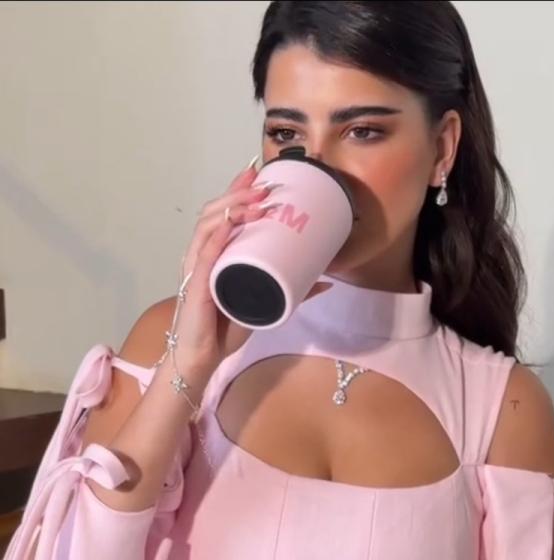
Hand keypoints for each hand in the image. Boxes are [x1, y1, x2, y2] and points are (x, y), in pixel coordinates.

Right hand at [174, 158, 329, 368]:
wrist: (203, 358)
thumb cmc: (226, 330)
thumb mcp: (265, 305)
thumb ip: (292, 291)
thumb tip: (325, 281)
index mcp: (215, 255)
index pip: (223, 214)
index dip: (238, 191)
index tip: (259, 175)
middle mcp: (202, 256)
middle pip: (215, 213)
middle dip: (238, 194)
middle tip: (264, 184)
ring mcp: (196, 269)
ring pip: (208, 227)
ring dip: (231, 209)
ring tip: (255, 201)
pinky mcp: (195, 287)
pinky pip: (203, 257)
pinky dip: (214, 239)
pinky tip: (227, 226)